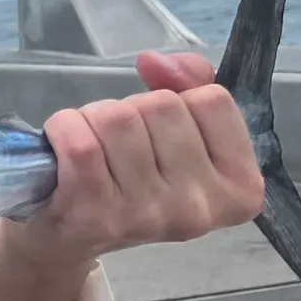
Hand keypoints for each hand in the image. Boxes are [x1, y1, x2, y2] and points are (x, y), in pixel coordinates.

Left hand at [6, 50, 265, 275]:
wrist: (67, 238)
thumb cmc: (129, 181)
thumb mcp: (177, 137)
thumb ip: (187, 86)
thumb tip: (155, 62)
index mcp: (238, 190)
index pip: (212, 100)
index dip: (176, 98)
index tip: (158, 131)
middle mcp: (199, 209)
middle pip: (162, 106)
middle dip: (131, 109)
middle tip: (116, 145)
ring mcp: (148, 215)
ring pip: (119, 118)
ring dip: (93, 119)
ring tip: (89, 150)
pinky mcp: (97, 214)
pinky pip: (80, 142)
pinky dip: (63, 129)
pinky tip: (61, 150)